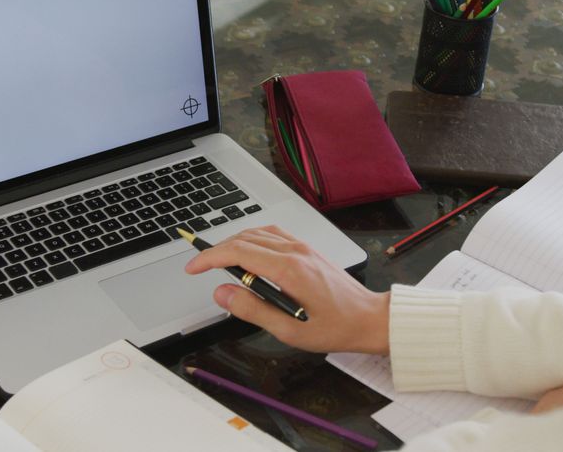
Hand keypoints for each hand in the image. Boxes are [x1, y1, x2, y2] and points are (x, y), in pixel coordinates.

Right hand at [184, 225, 389, 354]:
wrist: (370, 318)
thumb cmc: (336, 327)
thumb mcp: (289, 330)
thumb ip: (252, 310)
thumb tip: (222, 293)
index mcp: (288, 269)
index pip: (238, 252)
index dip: (209, 257)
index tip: (193, 267)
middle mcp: (295, 251)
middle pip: (245, 238)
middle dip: (217, 249)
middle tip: (201, 267)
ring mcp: (303, 247)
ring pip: (258, 232)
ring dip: (234, 242)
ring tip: (220, 262)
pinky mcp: (308, 249)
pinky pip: (274, 234)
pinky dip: (253, 240)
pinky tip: (249, 254)